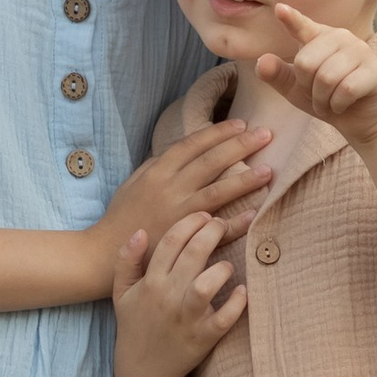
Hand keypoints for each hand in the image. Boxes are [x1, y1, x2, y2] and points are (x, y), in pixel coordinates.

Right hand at [99, 116, 271, 284]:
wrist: (108, 252)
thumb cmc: (122, 216)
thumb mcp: (134, 182)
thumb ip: (156, 164)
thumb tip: (182, 150)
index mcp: (157, 172)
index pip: (192, 145)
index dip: (218, 133)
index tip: (241, 123)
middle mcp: (170, 189)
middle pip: (211, 162)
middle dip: (240, 145)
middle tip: (266, 134)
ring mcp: (179, 214)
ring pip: (217, 192)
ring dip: (245, 180)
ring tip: (269, 170)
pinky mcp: (184, 239)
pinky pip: (216, 229)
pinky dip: (237, 221)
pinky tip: (256, 212)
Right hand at [115, 212, 247, 376]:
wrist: (143, 372)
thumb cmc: (135, 326)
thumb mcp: (121, 293)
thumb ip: (126, 260)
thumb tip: (140, 231)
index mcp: (149, 282)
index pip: (171, 240)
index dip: (190, 223)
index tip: (204, 217)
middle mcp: (167, 297)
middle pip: (193, 254)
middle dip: (212, 232)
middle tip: (222, 227)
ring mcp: (186, 318)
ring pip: (207, 284)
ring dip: (222, 268)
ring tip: (227, 265)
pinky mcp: (204, 338)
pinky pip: (225, 317)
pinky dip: (237, 303)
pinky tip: (242, 291)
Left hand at [255, 6, 376, 146]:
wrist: (358, 121)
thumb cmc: (326, 98)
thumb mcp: (295, 88)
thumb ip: (277, 74)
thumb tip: (262, 61)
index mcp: (320, 37)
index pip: (302, 26)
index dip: (291, 19)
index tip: (280, 9)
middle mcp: (342, 37)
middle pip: (306, 62)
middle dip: (307, 87)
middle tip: (317, 95)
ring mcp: (362, 51)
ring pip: (327, 77)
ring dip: (322, 100)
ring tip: (328, 102)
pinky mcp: (376, 70)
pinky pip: (346, 89)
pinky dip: (337, 105)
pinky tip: (342, 105)